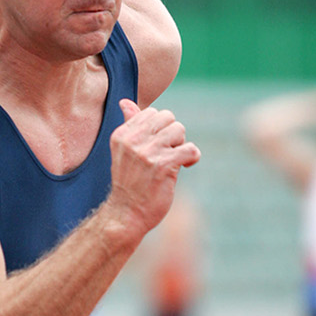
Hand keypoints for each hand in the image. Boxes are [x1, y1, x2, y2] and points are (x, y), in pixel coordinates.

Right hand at [108, 99, 201, 232]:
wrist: (126, 214)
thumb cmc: (129, 182)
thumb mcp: (123, 151)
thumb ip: (129, 125)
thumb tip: (125, 102)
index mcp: (122, 134)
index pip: (152, 113)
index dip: (162, 128)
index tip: (159, 145)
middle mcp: (133, 141)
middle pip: (169, 118)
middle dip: (173, 134)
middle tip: (169, 152)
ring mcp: (148, 153)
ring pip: (179, 130)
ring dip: (182, 145)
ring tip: (174, 160)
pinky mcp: (164, 165)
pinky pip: (191, 149)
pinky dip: (193, 157)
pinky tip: (185, 166)